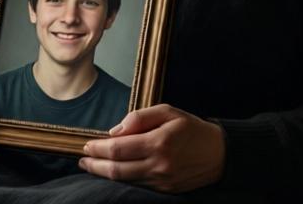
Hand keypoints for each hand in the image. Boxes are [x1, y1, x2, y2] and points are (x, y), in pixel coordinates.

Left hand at [79, 104, 224, 192]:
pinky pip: (137, 186)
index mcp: (159, 142)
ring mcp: (162, 181)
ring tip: (92, 166)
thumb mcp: (168, 112)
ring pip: (124, 181)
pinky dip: (121, 180)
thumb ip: (139, 118)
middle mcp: (159, 165)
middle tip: (82, 160)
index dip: (98, 148)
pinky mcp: (165, 190)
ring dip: (105, 174)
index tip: (87, 145)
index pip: (118, 149)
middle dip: (95, 165)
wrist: (220, 154)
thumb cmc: (192, 129)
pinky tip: (113, 172)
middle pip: (117, 170)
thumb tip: (114, 131)